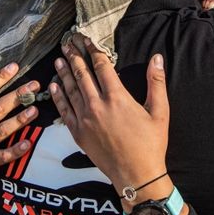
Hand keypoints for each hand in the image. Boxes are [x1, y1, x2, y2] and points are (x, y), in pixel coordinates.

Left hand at [49, 35, 170, 197]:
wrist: (136, 175)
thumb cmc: (151, 144)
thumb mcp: (159, 111)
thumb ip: (156, 82)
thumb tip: (157, 58)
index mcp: (117, 97)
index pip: (101, 65)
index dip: (93, 50)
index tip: (86, 39)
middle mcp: (97, 105)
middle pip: (82, 74)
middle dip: (74, 56)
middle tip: (67, 43)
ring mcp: (84, 119)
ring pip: (70, 89)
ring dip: (63, 72)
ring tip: (59, 58)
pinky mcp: (78, 133)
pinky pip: (64, 110)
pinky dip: (58, 96)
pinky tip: (53, 86)